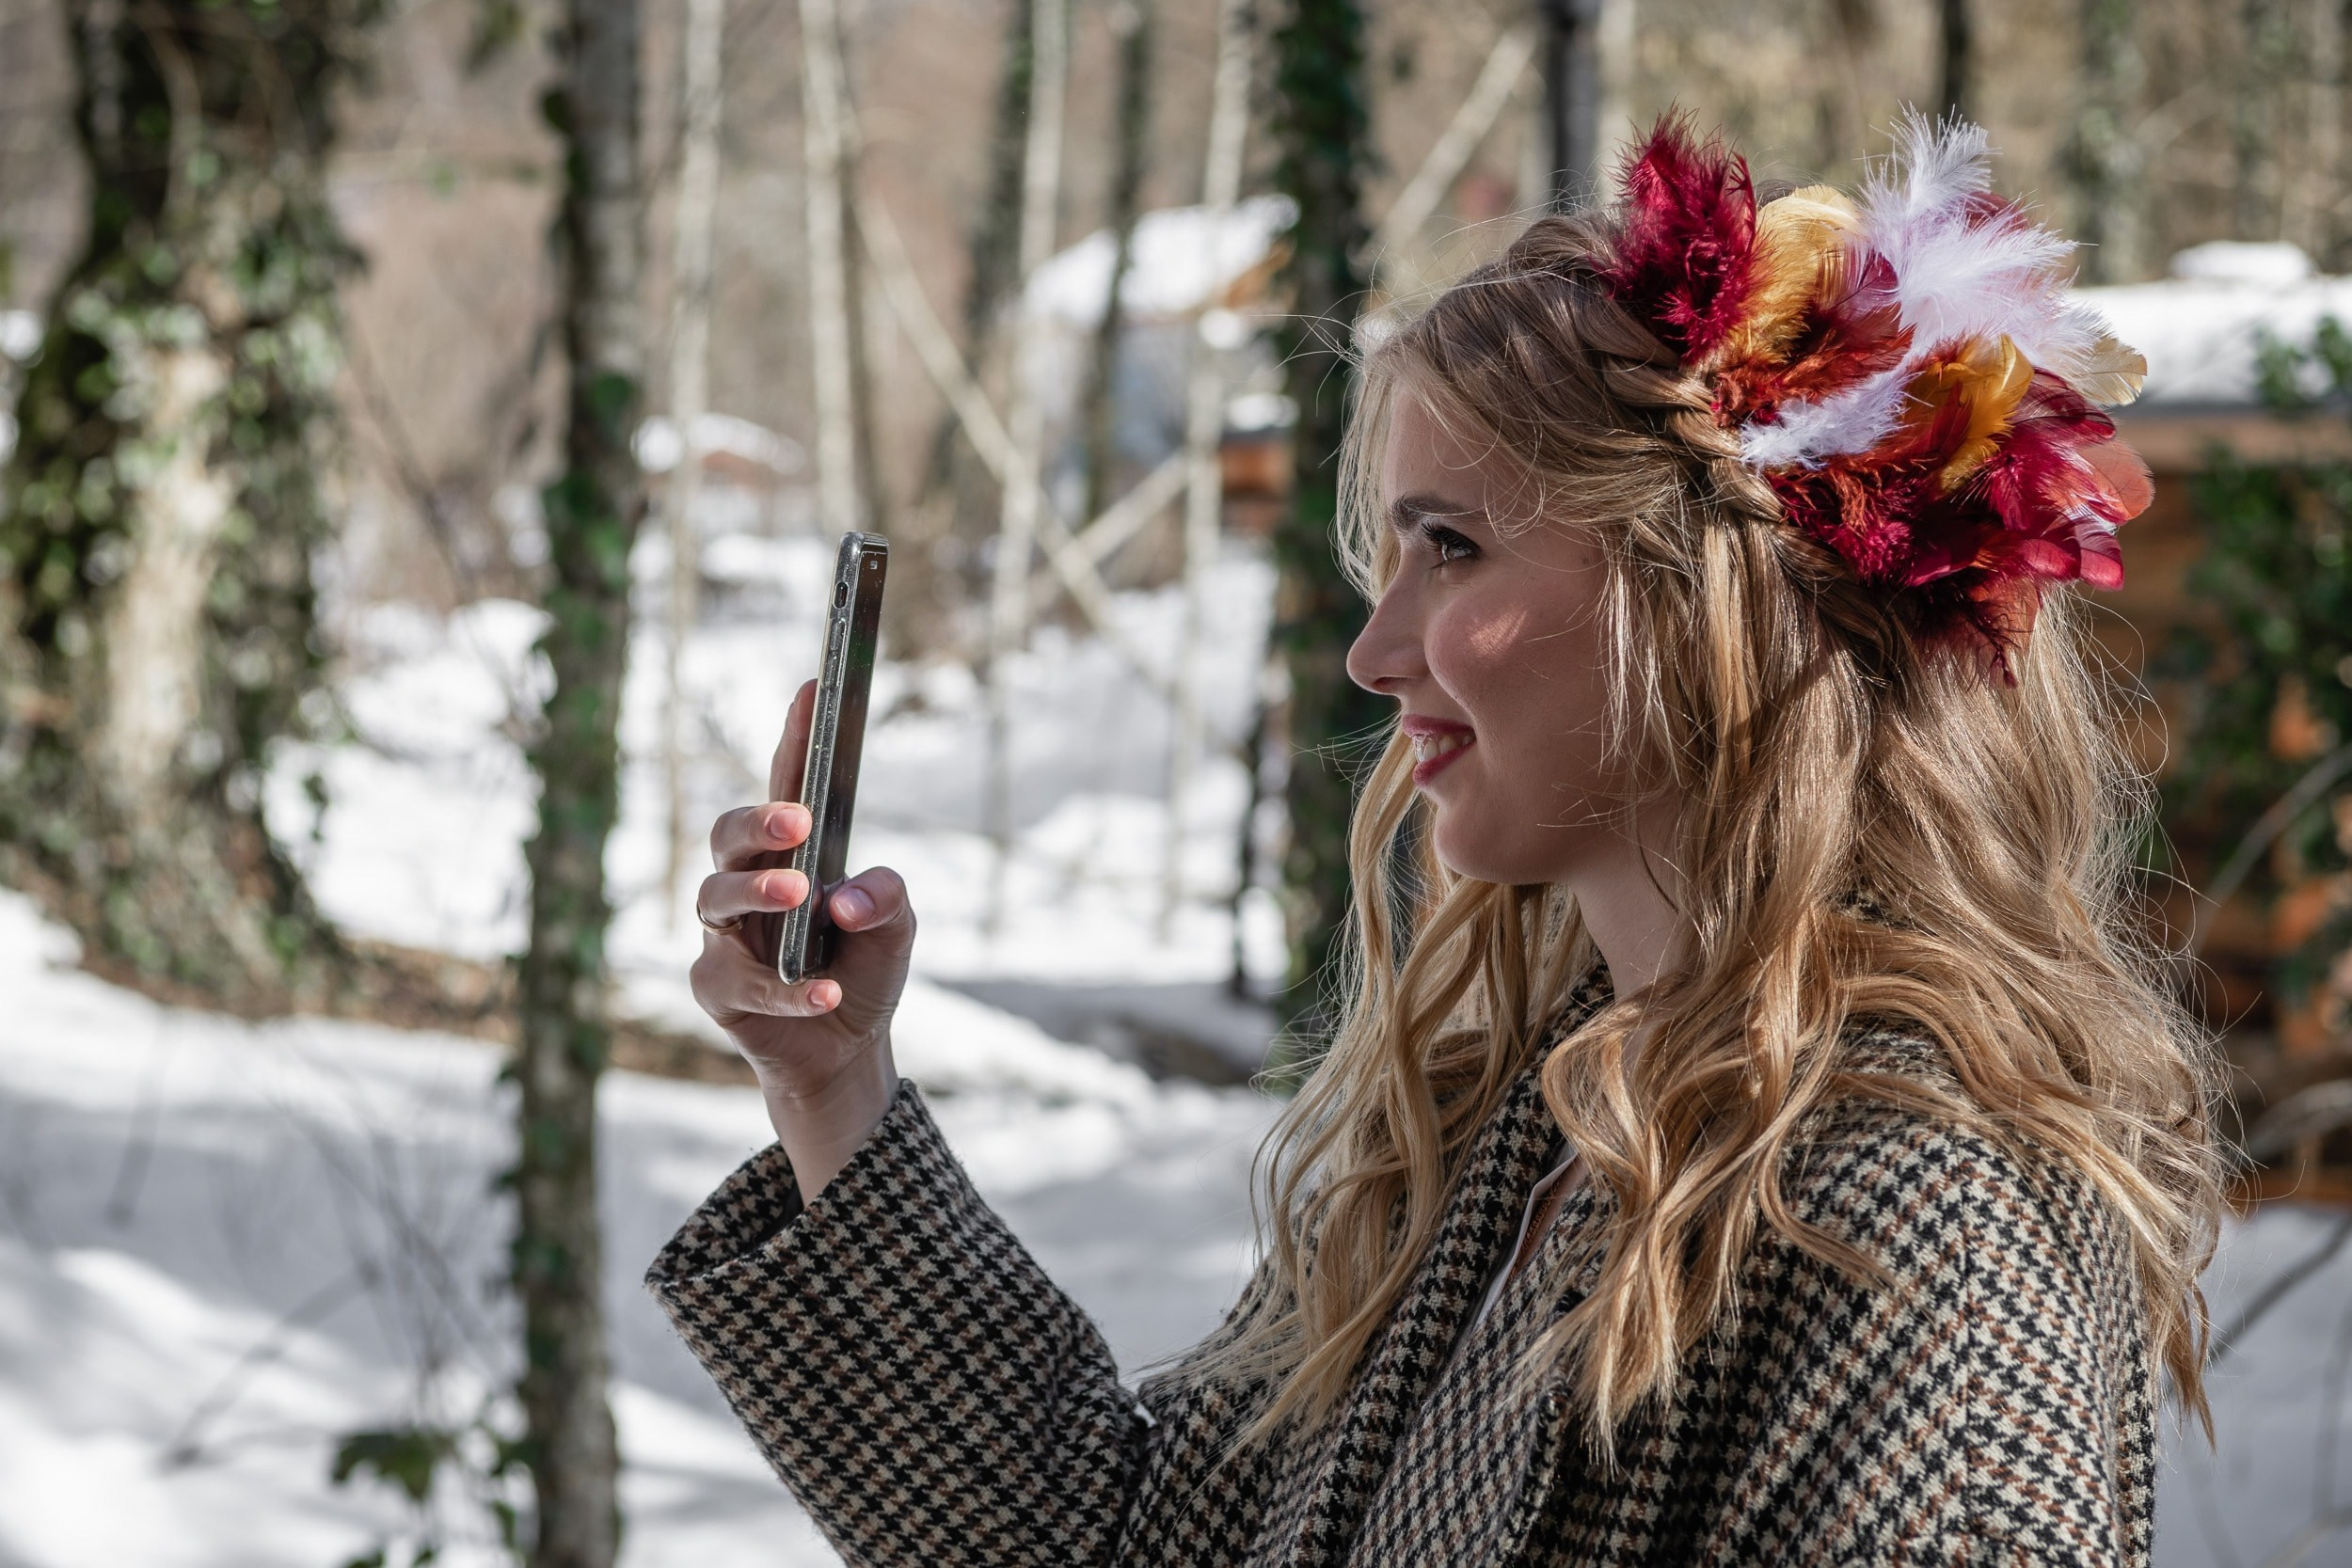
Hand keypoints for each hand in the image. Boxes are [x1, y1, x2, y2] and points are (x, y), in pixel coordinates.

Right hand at [689, 679, 912, 1198]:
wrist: (846, 1051)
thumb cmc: (861, 966)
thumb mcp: (896, 927)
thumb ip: (887, 895)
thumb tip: (845, 897)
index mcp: (790, 853)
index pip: (788, 783)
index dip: (795, 737)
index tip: (814, 687)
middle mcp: (746, 882)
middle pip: (727, 833)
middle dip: (758, 820)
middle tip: (799, 822)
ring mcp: (723, 935)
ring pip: (713, 897)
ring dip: (758, 892)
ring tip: (801, 897)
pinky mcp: (716, 988)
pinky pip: (742, 982)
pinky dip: (788, 988)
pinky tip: (825, 990)